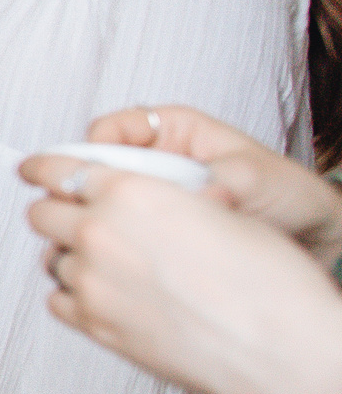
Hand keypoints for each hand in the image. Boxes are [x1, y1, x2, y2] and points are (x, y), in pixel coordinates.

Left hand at [20, 150, 341, 393]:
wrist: (276, 344)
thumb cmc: (263, 279)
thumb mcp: (213, 209)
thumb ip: (160, 201)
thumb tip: (145, 202)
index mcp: (129, 192)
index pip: (62, 168)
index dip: (43, 167)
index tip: (33, 169)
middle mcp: (99, 232)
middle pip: (43, 214)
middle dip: (55, 212)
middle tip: (69, 217)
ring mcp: (92, 282)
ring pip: (51, 260)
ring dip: (68, 256)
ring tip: (100, 263)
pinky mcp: (95, 325)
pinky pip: (60, 302)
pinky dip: (73, 296)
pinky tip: (100, 296)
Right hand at [83, 103, 341, 265]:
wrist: (311, 236)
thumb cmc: (287, 194)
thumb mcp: (256, 178)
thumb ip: (222, 181)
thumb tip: (201, 197)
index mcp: (172, 132)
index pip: (112, 130)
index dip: (91, 151)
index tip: (88, 174)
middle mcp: (153, 163)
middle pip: (93, 170)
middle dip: (81, 191)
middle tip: (80, 213)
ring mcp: (149, 199)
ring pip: (97, 205)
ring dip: (92, 224)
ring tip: (95, 243)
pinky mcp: (150, 231)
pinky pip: (116, 235)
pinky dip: (109, 248)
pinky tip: (115, 263)